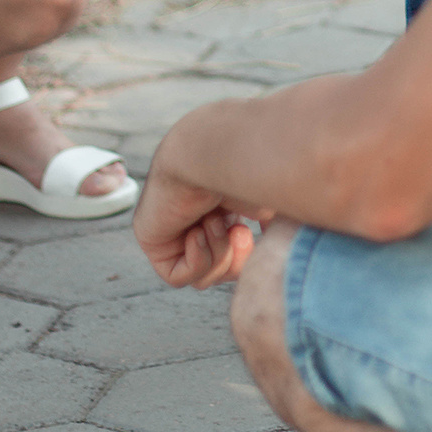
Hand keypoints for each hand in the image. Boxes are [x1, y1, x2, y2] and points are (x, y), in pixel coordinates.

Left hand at [134, 155, 271, 288]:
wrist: (209, 154)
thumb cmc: (241, 170)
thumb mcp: (267, 203)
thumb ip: (274, 226)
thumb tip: (279, 246)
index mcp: (221, 210)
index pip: (233, 256)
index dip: (245, 256)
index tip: (250, 233)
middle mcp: (196, 219)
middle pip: (220, 271)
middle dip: (234, 259)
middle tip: (238, 232)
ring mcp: (171, 230)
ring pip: (201, 277)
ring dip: (216, 253)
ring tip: (214, 222)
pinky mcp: (152, 239)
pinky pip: (177, 277)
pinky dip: (195, 260)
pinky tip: (196, 231)